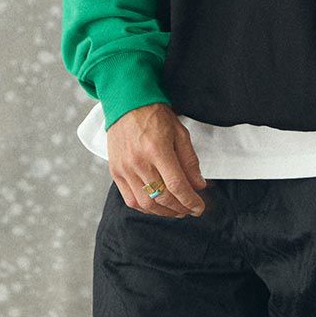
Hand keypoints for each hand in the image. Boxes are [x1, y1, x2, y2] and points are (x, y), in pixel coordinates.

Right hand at [106, 103, 210, 217]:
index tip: (199, 207)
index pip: (177, 185)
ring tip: (176, 210)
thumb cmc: (154, 116)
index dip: (190, 201)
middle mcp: (139, 162)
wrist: (126, 104)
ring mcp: (125, 169)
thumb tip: (198, 186)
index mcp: (157, 150)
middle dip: (180, 208)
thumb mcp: (180, 133)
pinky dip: (146, 208)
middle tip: (190, 209)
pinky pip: (130, 200)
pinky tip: (157, 206)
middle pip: (162, 197)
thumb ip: (190, 162)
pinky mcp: (116, 172)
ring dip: (164, 212)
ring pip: (146, 203)